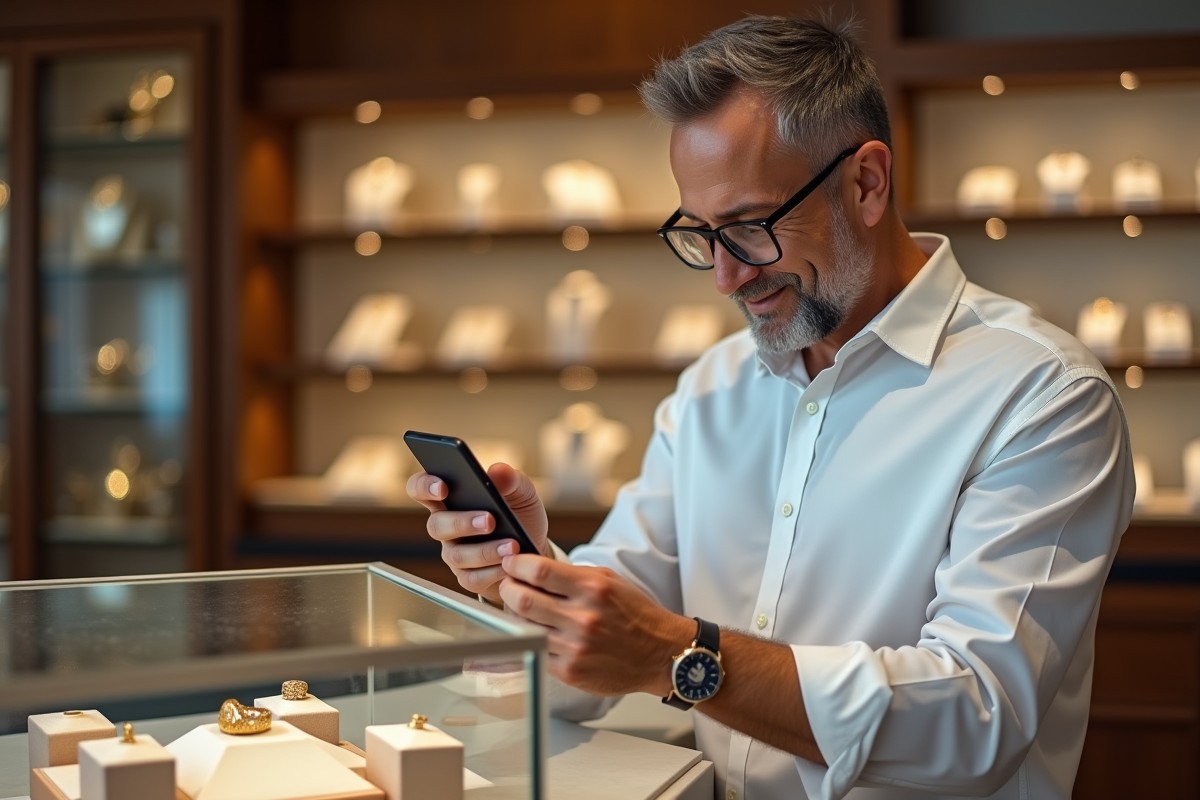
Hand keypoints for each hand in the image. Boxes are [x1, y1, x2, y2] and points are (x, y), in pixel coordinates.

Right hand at [407, 463, 549, 604]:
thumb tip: (497, 471)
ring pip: (456, 555)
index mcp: (451, 498)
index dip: (424, 486)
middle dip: (462, 523)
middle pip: (436, 526)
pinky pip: (472, 578)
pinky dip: (493, 571)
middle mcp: (446, 527)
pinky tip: (510, 564)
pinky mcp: (468, 577)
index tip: (443, 487)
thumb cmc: (521, 515)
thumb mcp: (522, 492)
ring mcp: (455, 553)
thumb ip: (511, 479)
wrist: (535, 548)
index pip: (420, 488)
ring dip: (485, 550)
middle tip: (490, 520)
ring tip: (512, 545)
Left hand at [498, 555, 693, 695]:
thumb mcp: (609, 581)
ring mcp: (575, 647)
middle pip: (523, 599)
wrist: (661, 654)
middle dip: (507, 589)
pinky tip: (532, 633)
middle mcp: (583, 617)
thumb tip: (533, 569)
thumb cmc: (635, 614)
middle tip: (509, 586)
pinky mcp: (570, 671)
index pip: (539, 571)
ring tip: (520, 610)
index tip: (512, 564)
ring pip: (523, 627)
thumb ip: (572, 575)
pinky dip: (528, 640)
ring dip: (515, 616)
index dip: (516, 565)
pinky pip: (535, 652)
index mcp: (593, 588)